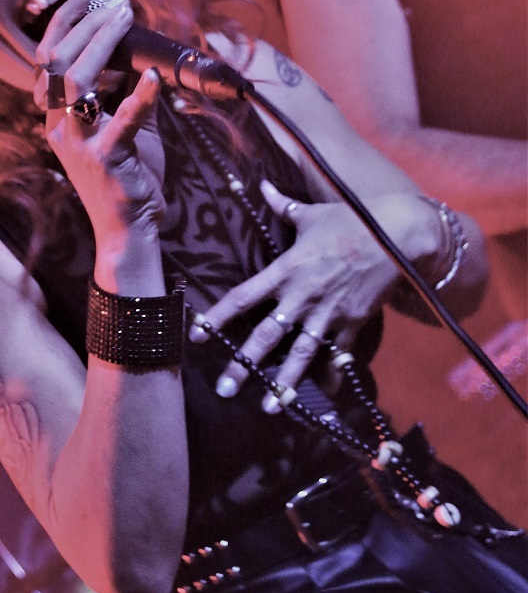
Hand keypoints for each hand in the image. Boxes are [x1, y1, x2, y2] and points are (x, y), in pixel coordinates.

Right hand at [34, 0, 165, 249]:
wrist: (128, 230)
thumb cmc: (127, 179)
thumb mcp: (125, 130)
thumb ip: (128, 95)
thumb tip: (145, 57)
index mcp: (57, 119)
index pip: (47, 61)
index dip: (62, 25)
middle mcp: (59, 128)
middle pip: (56, 63)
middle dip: (83, 25)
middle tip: (114, 4)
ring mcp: (79, 144)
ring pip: (75, 83)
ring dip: (101, 46)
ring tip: (124, 21)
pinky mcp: (105, 160)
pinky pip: (120, 122)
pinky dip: (139, 97)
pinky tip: (154, 78)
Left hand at [190, 180, 400, 401]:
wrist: (397, 235)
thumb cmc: (350, 221)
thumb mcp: (312, 213)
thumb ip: (282, 206)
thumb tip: (261, 185)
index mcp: (286, 270)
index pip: (243, 297)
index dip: (218, 317)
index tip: (196, 335)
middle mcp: (301, 296)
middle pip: (266, 336)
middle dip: (244, 365)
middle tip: (225, 389)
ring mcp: (327, 313)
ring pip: (300, 354)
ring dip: (283, 382)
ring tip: (269, 407)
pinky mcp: (351, 323)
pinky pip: (338, 355)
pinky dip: (330, 376)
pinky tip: (321, 395)